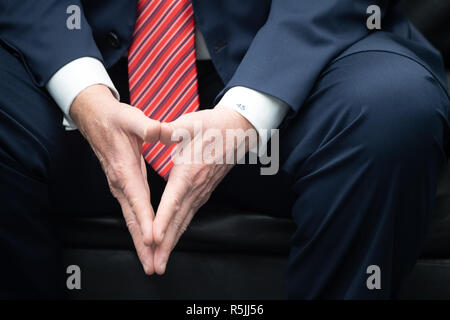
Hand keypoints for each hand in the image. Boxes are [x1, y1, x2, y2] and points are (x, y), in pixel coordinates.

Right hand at [70, 84, 159, 273]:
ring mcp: (120, 188)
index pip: (137, 199)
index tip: (154, 238)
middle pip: (133, 219)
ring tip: (150, 261)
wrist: (96, 119)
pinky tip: (146, 241)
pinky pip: (132, 214)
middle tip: (153, 265)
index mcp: (124, 169)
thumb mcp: (132, 118)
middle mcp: (120, 184)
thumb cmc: (115, 119)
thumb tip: (160, 130)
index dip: (146, 219)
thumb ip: (146, 126)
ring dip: (141, 242)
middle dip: (143, 243)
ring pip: (131, 220)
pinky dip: (139, 230)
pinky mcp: (122, 188)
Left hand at [152, 105, 256, 273]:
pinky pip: (189, 216)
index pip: (173, 200)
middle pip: (178, 220)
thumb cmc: (212, 126)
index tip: (153, 238)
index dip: (162, 220)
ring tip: (161, 261)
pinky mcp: (204, 192)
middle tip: (155, 265)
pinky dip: (180, 231)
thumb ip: (170, 129)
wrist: (237, 131)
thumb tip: (152, 129)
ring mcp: (202, 192)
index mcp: (190, 171)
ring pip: (184, 221)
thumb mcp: (189, 123)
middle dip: (166, 244)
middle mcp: (197, 187)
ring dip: (172, 242)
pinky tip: (173, 239)